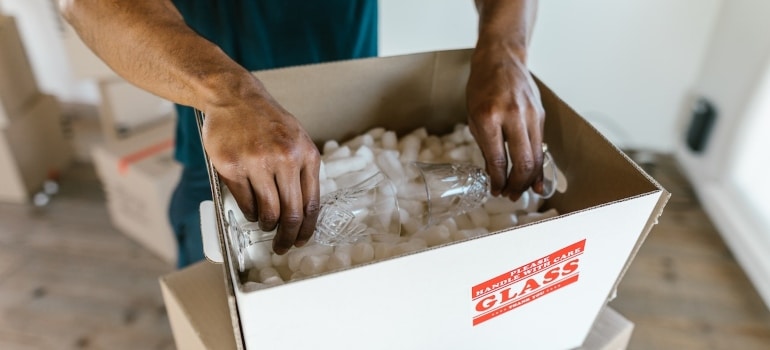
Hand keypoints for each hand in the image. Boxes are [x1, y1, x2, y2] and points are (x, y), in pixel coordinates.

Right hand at [201, 78, 320, 254]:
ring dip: (267, 224)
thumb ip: (303, 171)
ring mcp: (257, 162)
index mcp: (306, 154)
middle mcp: (285, 158)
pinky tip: (252, 210)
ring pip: (267, 212)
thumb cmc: (267, 122)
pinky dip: (250, 213)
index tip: (302, 241)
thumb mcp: (297, 140)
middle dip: (287, 237)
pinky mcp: (231, 166)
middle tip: (281, 246)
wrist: (235, 98)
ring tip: (265, 224)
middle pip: (291, 213)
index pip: (311, 203)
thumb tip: (305, 213)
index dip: (307, 229)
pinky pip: (245, 203)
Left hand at [466, 42, 545, 200]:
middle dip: (517, 185)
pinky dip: (538, 164)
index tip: (495, 191)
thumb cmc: (481, 88)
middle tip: (510, 196)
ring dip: (530, 178)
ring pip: (537, 156)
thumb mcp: (473, 117)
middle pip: (524, 162)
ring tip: (522, 191)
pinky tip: (535, 177)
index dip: (498, 181)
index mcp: (489, 117)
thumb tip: (494, 175)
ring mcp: (530, 115)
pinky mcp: (540, 115)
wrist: (501, 59)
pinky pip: (541, 145)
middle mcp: (513, 116)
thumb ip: (485, 146)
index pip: (498, 159)